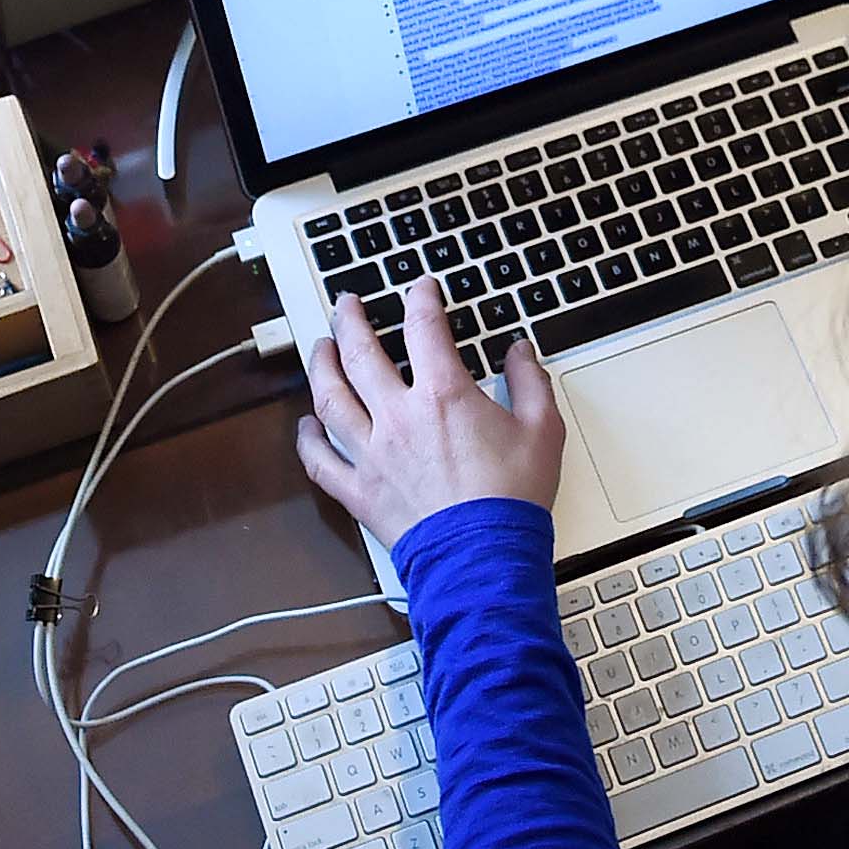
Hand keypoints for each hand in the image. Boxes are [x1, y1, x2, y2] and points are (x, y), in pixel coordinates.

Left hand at [297, 276, 565, 549]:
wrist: (484, 559)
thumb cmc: (511, 500)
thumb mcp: (542, 430)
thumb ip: (531, 382)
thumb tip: (521, 352)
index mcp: (443, 395)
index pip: (423, 327)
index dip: (421, 298)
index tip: (420, 288)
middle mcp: (399, 417)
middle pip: (360, 353)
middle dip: (350, 321)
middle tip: (346, 304)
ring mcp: (373, 453)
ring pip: (331, 399)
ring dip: (321, 367)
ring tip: (319, 348)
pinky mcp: (360, 491)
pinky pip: (321, 461)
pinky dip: (308, 440)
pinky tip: (305, 425)